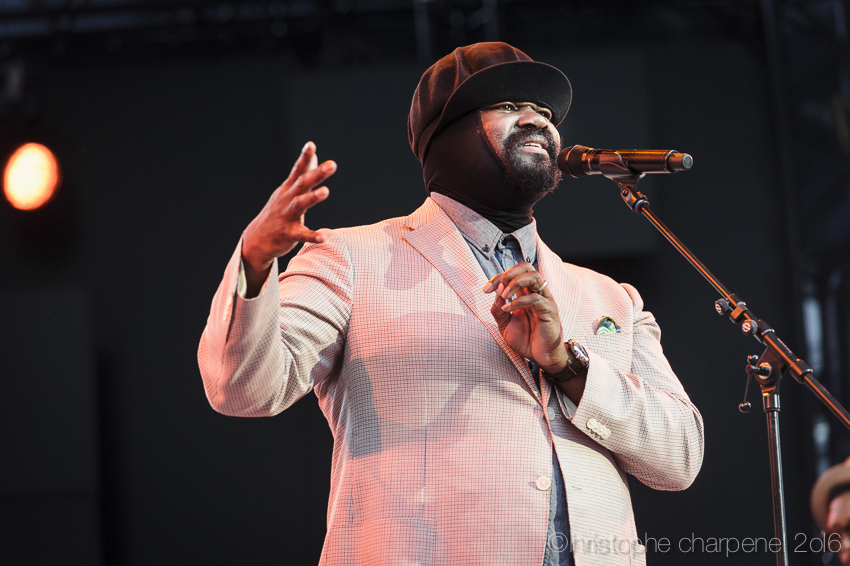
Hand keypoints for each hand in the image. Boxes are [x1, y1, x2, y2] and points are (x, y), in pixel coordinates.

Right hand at [241, 142, 336, 295]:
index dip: (304, 157)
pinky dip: (312, 236)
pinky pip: (301, 235)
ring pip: (300, 204)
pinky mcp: (288, 234)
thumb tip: (314, 156)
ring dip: (312, 197)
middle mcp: (287, 200)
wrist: (256, 240)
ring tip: (325, 191)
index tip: (311, 144)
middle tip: (332, 164)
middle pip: (302, 184)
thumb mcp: (287, 192)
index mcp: (288, 189)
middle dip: (317, 174)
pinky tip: (323, 237)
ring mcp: (286, 216)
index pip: (297, 170)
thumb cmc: (277, 213)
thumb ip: (302, 174)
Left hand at [483, 262, 568, 373]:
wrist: (540, 357)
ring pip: (534, 276)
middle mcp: (536, 292)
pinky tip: (508, 309)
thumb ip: (498, 309)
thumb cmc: (526, 340)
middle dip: (508, 273)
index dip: (498, 277)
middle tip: (496, 287)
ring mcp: (545, 299)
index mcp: (526, 293)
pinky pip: (535, 298)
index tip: (485, 289)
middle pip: (526, 267)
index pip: (513, 274)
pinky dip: (518, 301)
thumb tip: (495, 292)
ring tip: (504, 295)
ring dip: (515, 282)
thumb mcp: (504, 324)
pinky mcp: (550, 310)